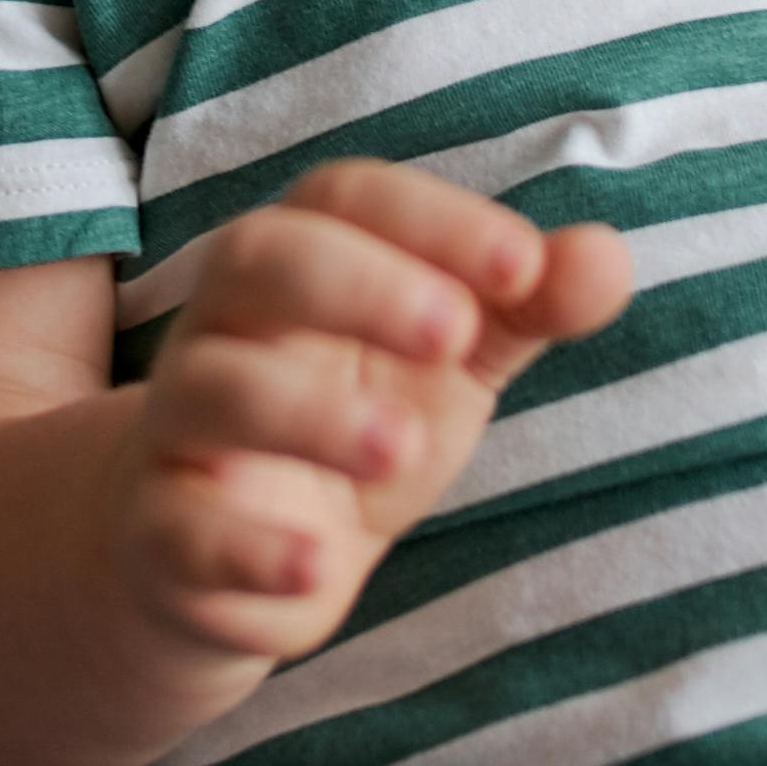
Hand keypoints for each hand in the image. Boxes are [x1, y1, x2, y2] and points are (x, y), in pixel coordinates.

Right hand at [118, 157, 631, 690]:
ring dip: (311, 414)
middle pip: (254, 258)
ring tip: (404, 451)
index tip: (524, 266)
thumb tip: (605, 256)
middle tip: (454, 333)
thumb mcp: (449, 362)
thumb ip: (528, 306)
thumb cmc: (352, 420)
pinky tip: (320, 567)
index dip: (432, 218)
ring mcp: (182, 430)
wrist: (228, 557)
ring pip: (212, 390)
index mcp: (298, 262)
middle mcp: (225, 327)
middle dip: (356, 282)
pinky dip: (249, 547)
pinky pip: (180, 529)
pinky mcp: (161, 536)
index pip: (343, 198)